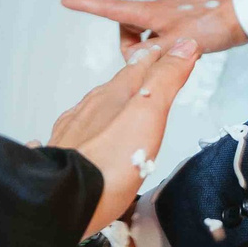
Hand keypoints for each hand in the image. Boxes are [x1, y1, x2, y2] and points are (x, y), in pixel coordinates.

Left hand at [48, 36, 204, 230]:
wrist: (63, 199)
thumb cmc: (109, 162)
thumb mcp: (148, 113)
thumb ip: (165, 79)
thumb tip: (184, 47)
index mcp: (114, 94)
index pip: (140, 65)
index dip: (160, 55)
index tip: (173, 47)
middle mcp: (90, 108)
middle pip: (118, 84)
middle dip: (137, 76)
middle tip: (151, 69)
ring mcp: (74, 131)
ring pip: (96, 107)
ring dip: (114, 102)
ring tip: (124, 102)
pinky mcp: (64, 154)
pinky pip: (80, 130)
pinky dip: (93, 126)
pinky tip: (92, 135)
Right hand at [62, 0, 247, 59]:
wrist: (242, 17)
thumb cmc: (212, 25)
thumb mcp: (177, 44)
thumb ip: (152, 55)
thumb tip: (135, 61)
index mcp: (151, 12)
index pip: (112, 8)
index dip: (88, 6)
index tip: (67, 0)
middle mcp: (157, 9)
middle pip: (127, 29)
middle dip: (131, 47)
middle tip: (151, 61)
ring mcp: (169, 14)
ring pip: (145, 35)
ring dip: (149, 49)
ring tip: (170, 58)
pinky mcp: (181, 21)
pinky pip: (161, 36)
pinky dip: (162, 47)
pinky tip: (178, 55)